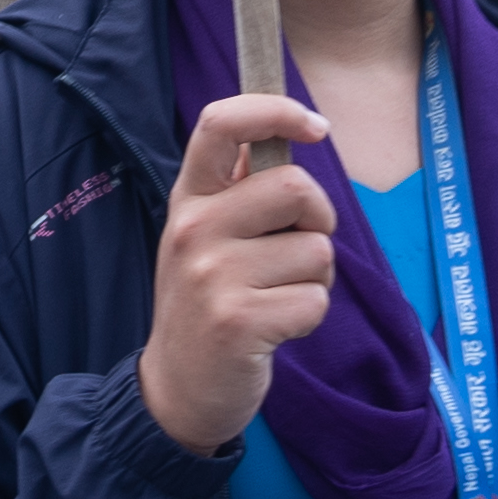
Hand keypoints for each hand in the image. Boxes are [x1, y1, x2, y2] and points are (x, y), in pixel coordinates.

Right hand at [137, 93, 339, 455]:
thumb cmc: (208, 301)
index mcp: (189, 197)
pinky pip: (316, 300)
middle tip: (298, 248)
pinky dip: (309, 316)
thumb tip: (288, 128)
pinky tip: (274, 328)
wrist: (178, 388)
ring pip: (316, 250)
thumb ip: (238, 187)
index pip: (221, 123)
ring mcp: (213, 275)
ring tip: (277, 296)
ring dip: (315, 278)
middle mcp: (193, 228)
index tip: (316, 126)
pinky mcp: (238, 321)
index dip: (276, 110)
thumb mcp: (205, 234)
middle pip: (295, 186)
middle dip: (319, 219)